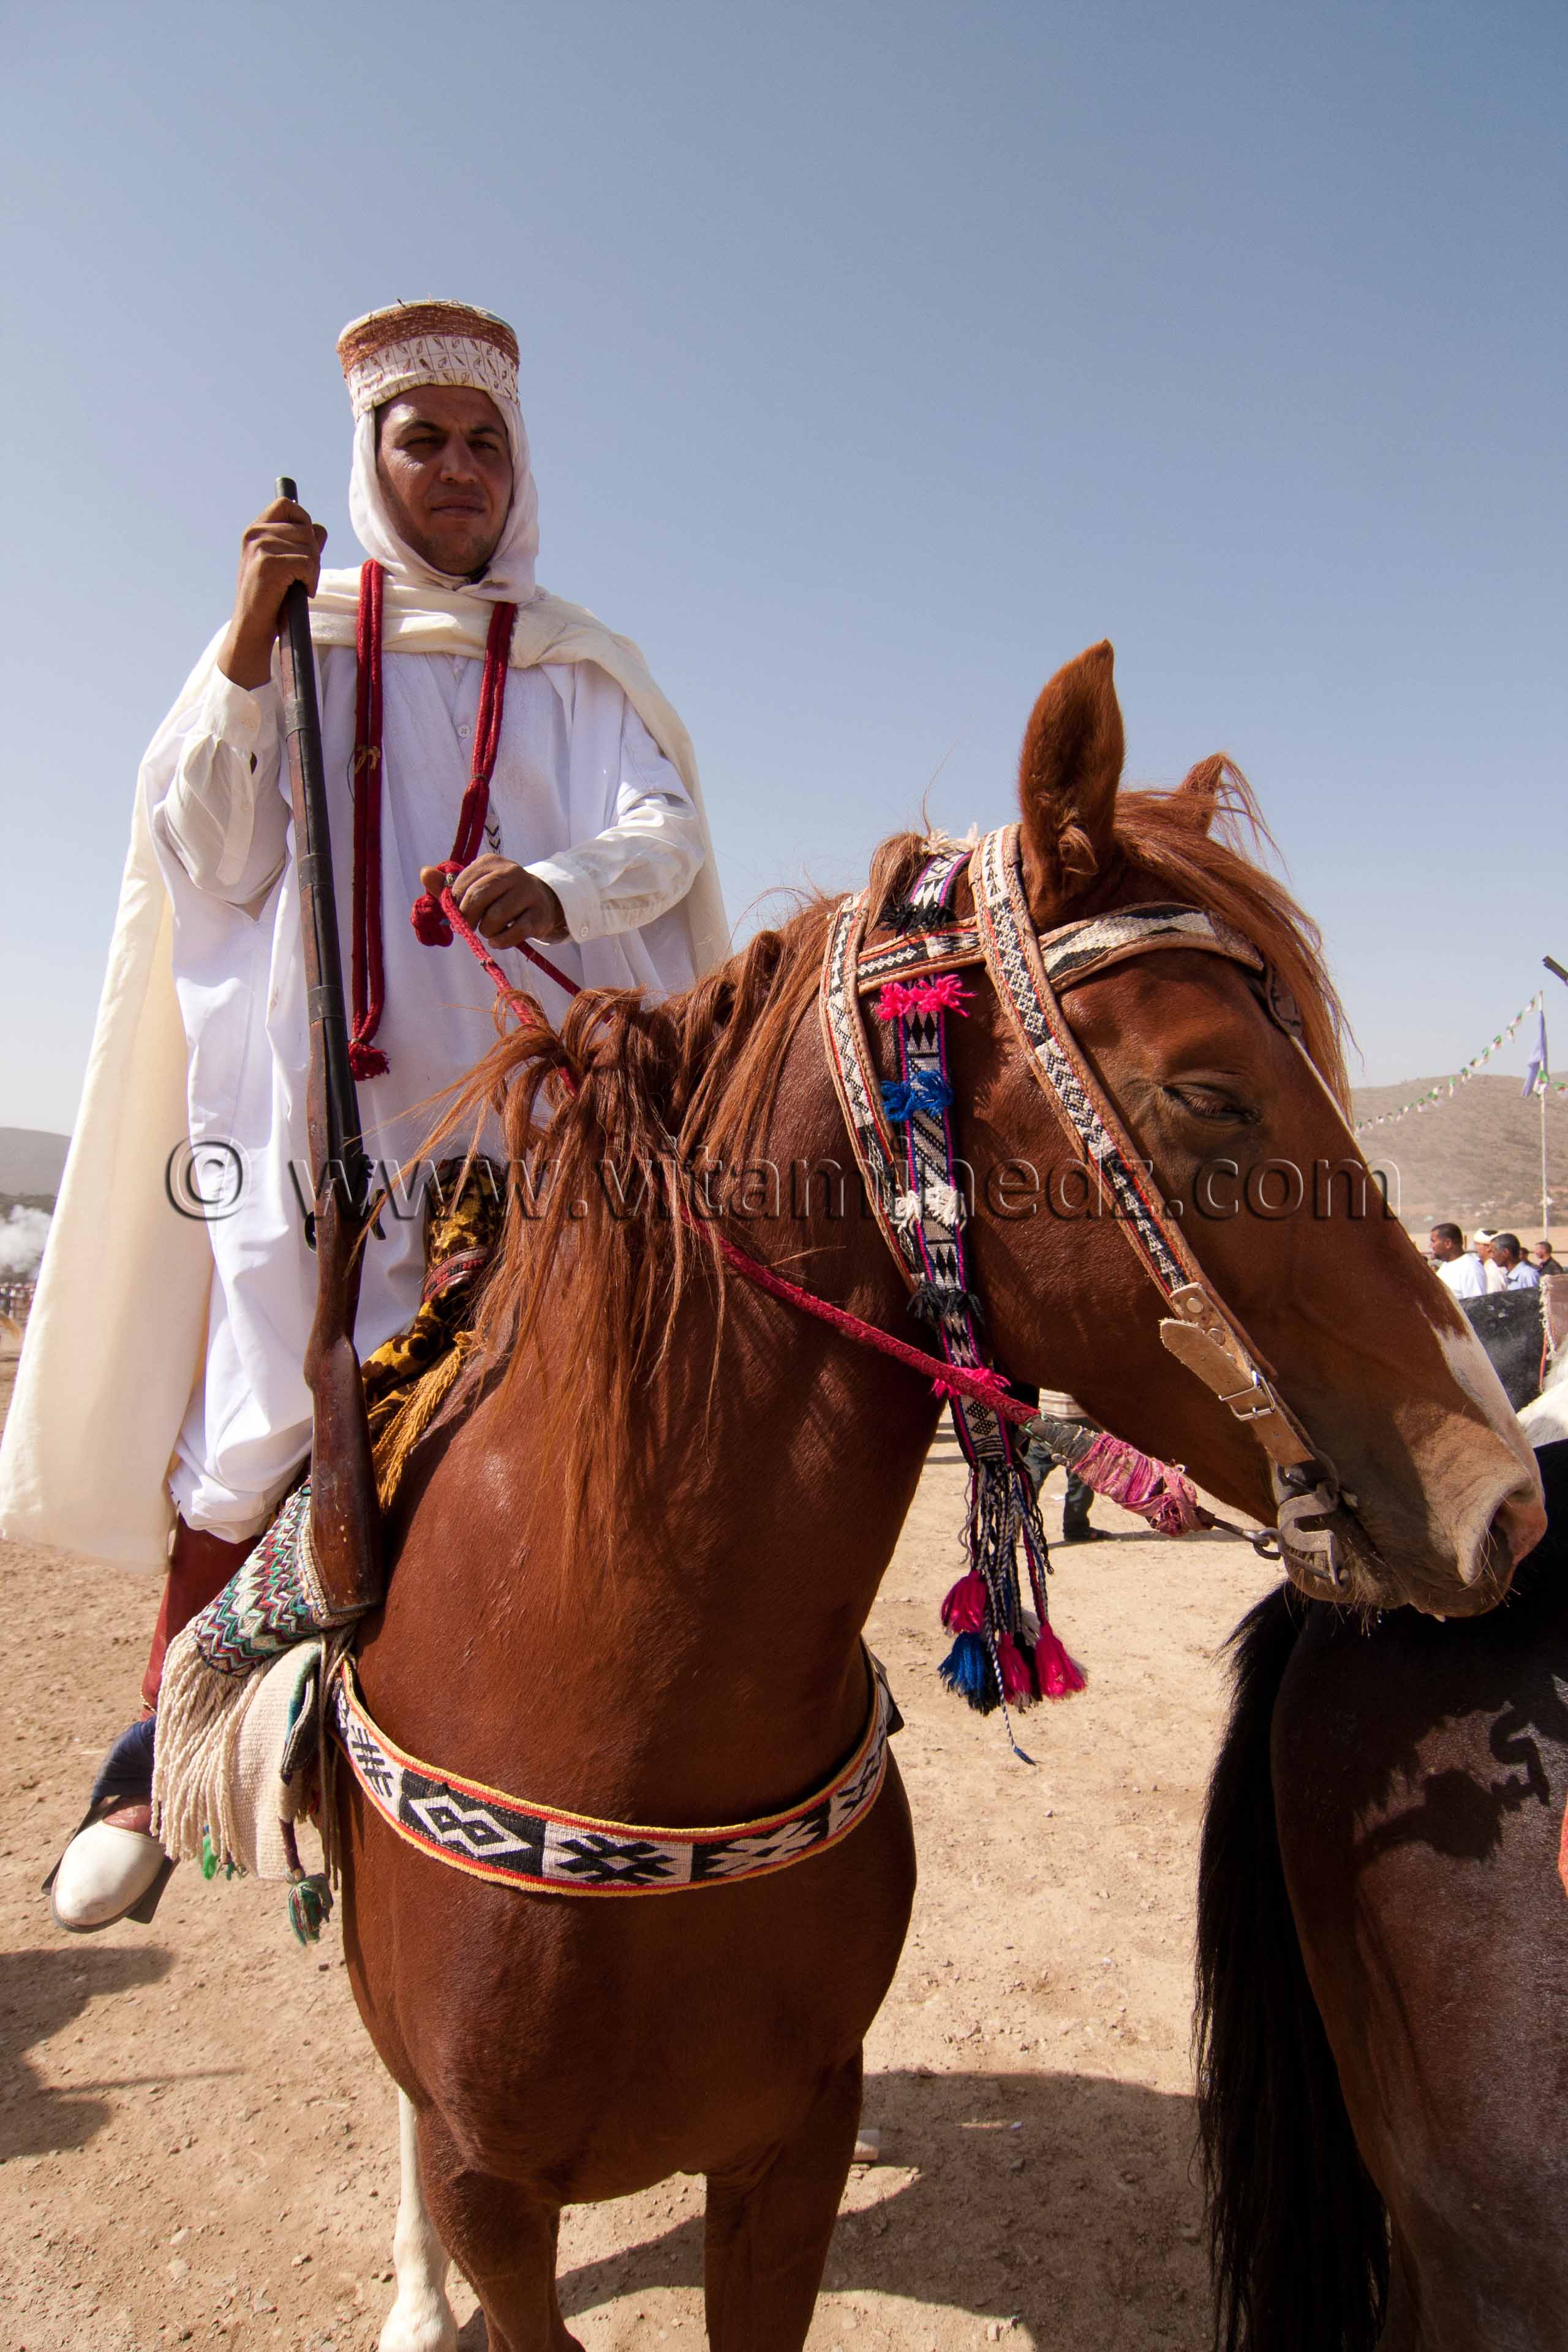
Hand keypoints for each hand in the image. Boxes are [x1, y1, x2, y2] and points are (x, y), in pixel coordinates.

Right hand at [216, 498, 327, 689]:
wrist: (251, 629)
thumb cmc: (270, 601)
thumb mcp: (283, 566)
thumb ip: (299, 545)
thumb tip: (319, 529)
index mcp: (255, 531)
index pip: (287, 506)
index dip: (304, 522)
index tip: (304, 548)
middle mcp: (255, 534)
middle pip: (306, 529)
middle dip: (313, 555)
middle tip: (302, 578)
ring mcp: (260, 547)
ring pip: (310, 546)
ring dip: (313, 570)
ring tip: (299, 586)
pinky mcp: (268, 563)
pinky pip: (307, 563)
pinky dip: (311, 580)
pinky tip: (301, 592)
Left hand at [425, 855, 566, 947]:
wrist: (540, 901)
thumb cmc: (499, 895)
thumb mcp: (474, 886)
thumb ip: (447, 885)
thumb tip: (423, 872)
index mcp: (490, 862)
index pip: (461, 885)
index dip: (455, 905)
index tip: (459, 913)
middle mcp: (511, 872)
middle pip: (477, 897)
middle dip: (468, 918)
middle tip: (469, 925)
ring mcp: (527, 892)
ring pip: (495, 917)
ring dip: (486, 930)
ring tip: (489, 929)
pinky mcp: (538, 914)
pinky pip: (514, 932)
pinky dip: (501, 941)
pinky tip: (498, 940)